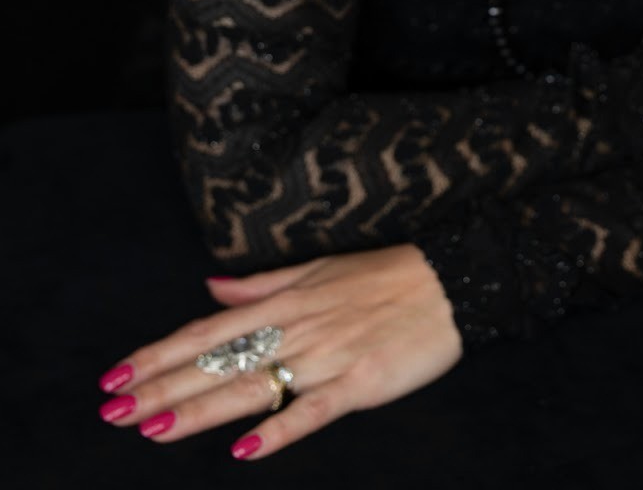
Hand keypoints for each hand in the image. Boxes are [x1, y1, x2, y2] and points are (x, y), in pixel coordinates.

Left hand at [97, 243, 462, 460]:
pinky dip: (277, 430)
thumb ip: (261, 284)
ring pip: (253, 385)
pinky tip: (243, 450)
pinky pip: (311, 411)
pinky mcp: (358, 383)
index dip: (159, 353)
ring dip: (201, 408)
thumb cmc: (385, 275)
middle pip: (218, 361)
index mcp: (284, 301)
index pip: (207, 330)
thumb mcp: (318, 269)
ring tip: (154, 428)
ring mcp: (326, 356)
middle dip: (162, 387)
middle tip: (114, 411)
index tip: (116, 375)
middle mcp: (296, 328)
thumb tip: (212, 284)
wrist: (452, 280)